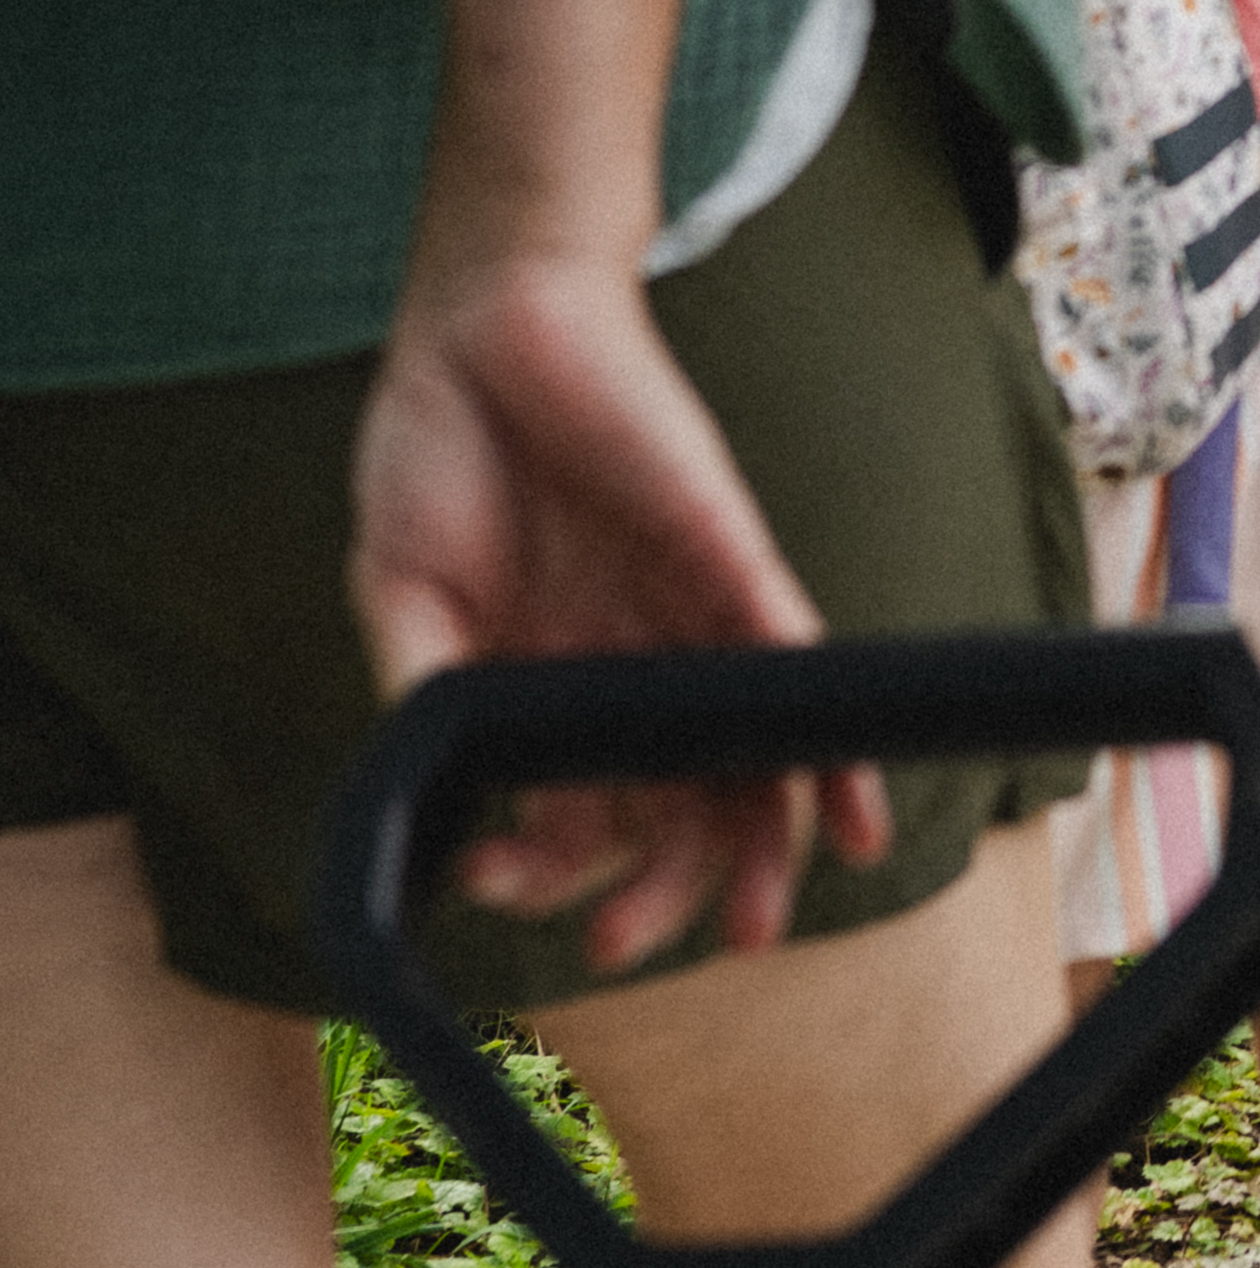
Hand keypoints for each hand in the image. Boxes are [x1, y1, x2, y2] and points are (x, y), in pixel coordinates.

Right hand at [352, 253, 890, 968]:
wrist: (485, 321)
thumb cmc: (438, 452)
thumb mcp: (404, 592)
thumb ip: (426, 692)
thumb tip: (433, 806)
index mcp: (550, 686)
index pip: (577, 814)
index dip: (552, 875)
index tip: (501, 889)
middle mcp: (631, 667)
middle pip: (677, 810)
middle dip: (664, 894)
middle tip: (626, 945)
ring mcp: (685, 616)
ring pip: (749, 758)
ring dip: (761, 851)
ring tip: (757, 923)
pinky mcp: (727, 554)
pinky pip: (787, 652)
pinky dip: (823, 736)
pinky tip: (848, 813)